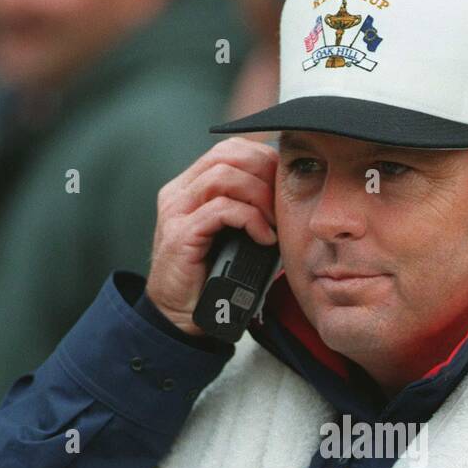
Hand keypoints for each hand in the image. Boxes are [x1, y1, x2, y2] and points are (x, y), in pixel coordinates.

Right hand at [146, 137, 278, 336]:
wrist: (180, 316)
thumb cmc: (211, 278)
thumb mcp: (233, 236)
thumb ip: (249, 211)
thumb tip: (290, 199)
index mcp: (189, 187)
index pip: (229, 150)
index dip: (262, 159)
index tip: (284, 184)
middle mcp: (179, 193)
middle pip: (227, 154)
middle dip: (264, 172)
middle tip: (284, 201)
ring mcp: (177, 212)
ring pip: (224, 176)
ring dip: (259, 196)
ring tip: (274, 222)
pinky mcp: (181, 235)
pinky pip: (221, 209)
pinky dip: (250, 219)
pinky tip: (264, 239)